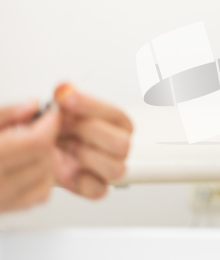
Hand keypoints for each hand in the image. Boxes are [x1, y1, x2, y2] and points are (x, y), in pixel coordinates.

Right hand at [0, 101, 59, 213]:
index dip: (50, 122)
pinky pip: (39, 195)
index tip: (51, 111)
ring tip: (27, 145)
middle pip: (44, 157)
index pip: (37, 141)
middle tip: (34, 126)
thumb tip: (33, 105)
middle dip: (46, 137)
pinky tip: (25, 166)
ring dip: (45, 157)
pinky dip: (41, 179)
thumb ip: (5, 114)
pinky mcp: (1, 210)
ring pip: (47, 177)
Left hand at [54, 84, 132, 198]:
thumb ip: (61, 99)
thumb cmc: (53, 128)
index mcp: (117, 122)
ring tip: (65, 147)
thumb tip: (64, 87)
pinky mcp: (96, 187)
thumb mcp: (54, 108)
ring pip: (116, 169)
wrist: (37, 151)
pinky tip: (68, 168)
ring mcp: (109, 167)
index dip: (92, 106)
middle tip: (64, 124)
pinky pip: (100, 190)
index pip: (116, 114)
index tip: (67, 98)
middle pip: (123, 144)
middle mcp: (118, 145)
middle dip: (89, 133)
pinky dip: (83, 181)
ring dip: (86, 157)